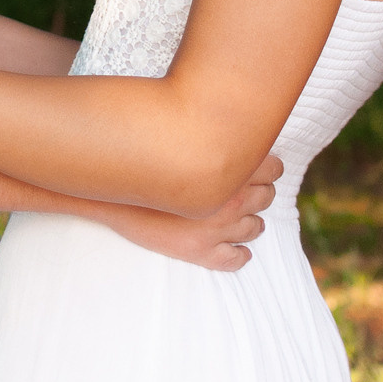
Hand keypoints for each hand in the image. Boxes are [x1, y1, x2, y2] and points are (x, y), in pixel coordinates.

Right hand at [97, 153, 282, 270]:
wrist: (110, 193)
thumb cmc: (142, 159)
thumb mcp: (180, 138)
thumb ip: (209, 135)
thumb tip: (226, 123)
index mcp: (230, 170)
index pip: (272, 167)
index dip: (267, 166)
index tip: (257, 166)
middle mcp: (232, 201)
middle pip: (267, 197)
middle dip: (259, 192)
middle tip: (242, 189)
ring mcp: (219, 230)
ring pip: (256, 228)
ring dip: (249, 222)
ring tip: (233, 216)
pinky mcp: (203, 254)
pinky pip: (237, 258)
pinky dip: (239, 253)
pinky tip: (231, 246)